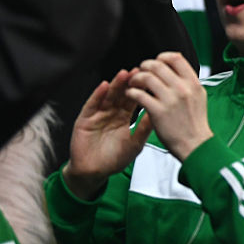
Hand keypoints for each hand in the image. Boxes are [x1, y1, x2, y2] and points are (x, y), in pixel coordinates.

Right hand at [63, 69, 153, 199]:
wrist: (94, 173)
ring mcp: (98, 115)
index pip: (134, 100)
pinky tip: (104, 86)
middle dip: (130, 83)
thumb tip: (159, 112)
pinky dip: (97, 96)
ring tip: (124, 74)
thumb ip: (144, 128)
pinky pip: (91, 106)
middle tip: (139, 70)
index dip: (142, 89)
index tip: (152, 79)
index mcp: (124, 118)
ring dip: (115, 85)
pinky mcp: (85, 120)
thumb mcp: (135, 143)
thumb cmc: (114, 160)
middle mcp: (111, 114)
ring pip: (108, 97)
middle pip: (121, 95)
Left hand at [126, 52, 212, 161]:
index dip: (163, 57)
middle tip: (141, 72)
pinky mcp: (158, 111)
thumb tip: (177, 69)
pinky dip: (132, 92)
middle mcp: (182, 88)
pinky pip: (139, 94)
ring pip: (147, 77)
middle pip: (158, 65)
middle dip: (145, 66)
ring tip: (133, 84)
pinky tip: (131, 95)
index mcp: (193, 83)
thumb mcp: (199, 97)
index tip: (157, 62)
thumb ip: (189, 82)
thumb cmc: (195, 124)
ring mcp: (170, 99)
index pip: (176, 58)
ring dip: (136, 78)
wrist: (195, 144)